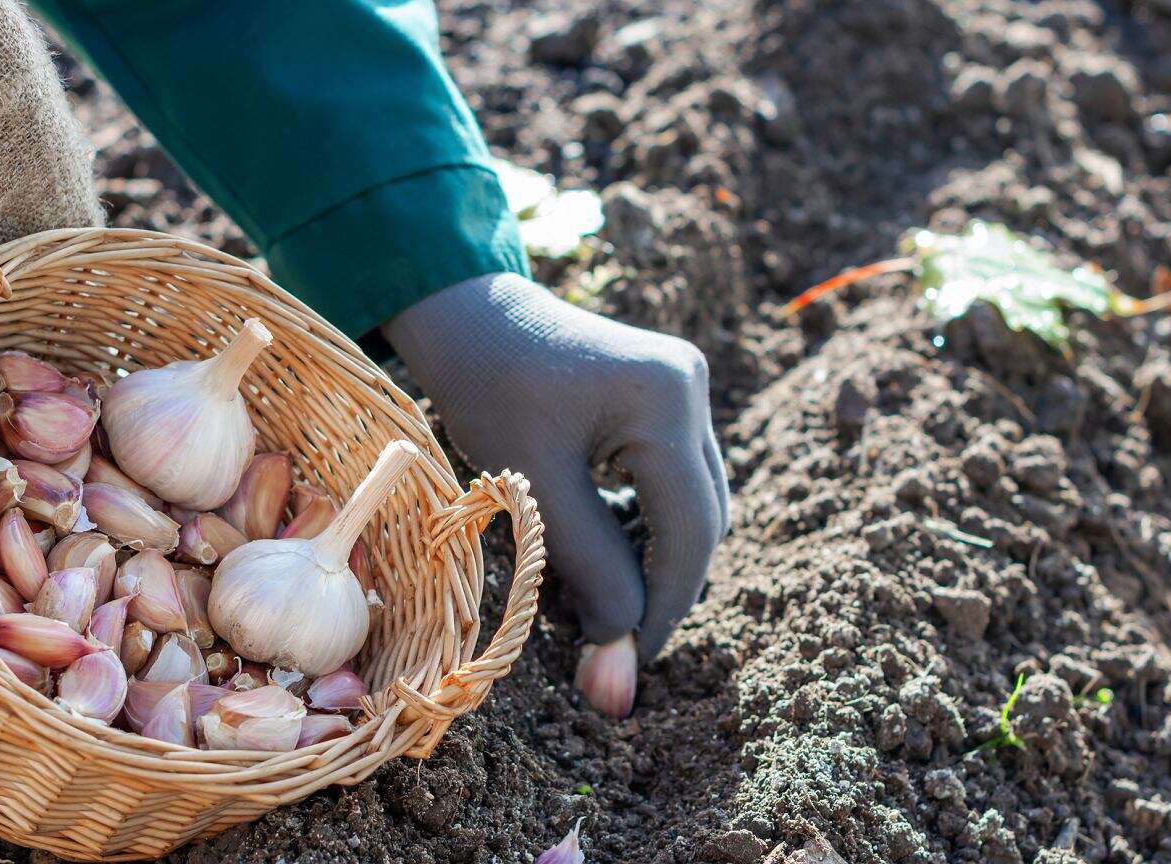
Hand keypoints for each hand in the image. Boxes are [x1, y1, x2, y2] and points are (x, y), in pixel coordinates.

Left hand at [383, 274, 728, 681]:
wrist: (467, 315)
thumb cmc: (485, 391)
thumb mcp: (534, 487)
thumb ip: (589, 572)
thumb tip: (622, 659)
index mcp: (665, 400)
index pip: (692, 530)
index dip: (667, 606)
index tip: (630, 659)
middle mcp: (690, 387)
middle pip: (703, 518)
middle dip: (662, 586)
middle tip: (613, 640)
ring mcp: (684, 386)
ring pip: (693, 502)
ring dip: (654, 557)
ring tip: (599, 598)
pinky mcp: (668, 393)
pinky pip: (674, 478)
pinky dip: (644, 523)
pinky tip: (601, 549)